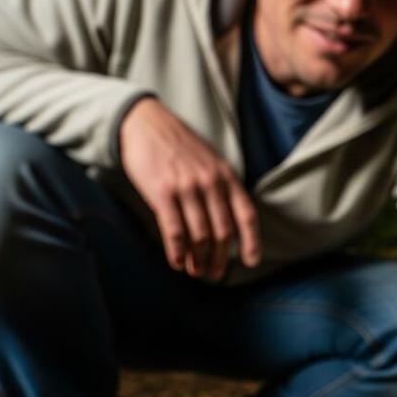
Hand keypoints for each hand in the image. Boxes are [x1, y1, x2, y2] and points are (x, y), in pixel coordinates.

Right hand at [119, 98, 260, 278]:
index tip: (251, 262)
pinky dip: (177, 252)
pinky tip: (176, 262)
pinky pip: (175, 232)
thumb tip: (230, 224)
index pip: (246, 214)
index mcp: (226, 175)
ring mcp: (187, 188)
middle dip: (220, 258)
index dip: (252, 241)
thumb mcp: (210, 160)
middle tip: (215, 274)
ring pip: (200, 236)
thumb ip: (222, 187)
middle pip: (223, 232)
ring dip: (198, 260)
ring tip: (195, 271)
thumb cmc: (179, 146)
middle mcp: (210, 183)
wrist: (145, 123)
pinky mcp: (162, 193)